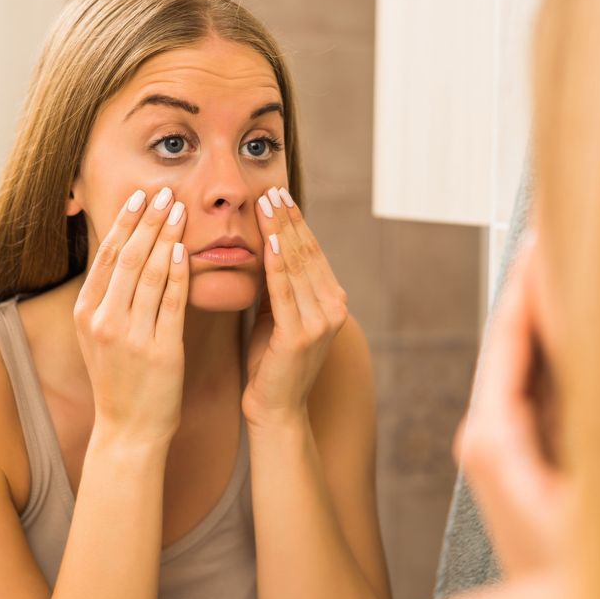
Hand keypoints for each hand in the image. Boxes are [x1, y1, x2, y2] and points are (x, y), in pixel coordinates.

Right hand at [73, 187, 189, 443]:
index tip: (142, 195)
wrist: (129, 429)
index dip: (126, 222)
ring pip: (149, 274)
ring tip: (180, 209)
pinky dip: (178, 274)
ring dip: (166, 236)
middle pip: (128, 257)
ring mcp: (130, 337)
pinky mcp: (159, 351)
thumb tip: (125, 250)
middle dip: (148, 220)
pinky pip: (171, 304)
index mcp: (87, 313)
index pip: (107, 255)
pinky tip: (186, 251)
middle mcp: (104, 321)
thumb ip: (110, 296)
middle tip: (166, 191)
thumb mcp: (101, 335)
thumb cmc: (121, 379)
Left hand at [242, 186, 348, 426]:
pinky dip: (276, 264)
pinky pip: (284, 291)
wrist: (275, 410)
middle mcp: (333, 307)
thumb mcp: (277, 315)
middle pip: (307, 253)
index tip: (278, 194)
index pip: (311, 251)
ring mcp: (320, 322)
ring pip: (297, 266)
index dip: (295, 221)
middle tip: (271, 188)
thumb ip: (279, 285)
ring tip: (267, 204)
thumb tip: (266, 245)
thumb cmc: (271, 363)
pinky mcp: (300, 335)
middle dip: (287, 218)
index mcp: (331, 301)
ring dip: (280, 231)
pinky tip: (268, 241)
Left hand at [454, 232, 569, 577]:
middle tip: (555, 228)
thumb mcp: (574, 482)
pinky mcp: (526, 449)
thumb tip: (561, 362)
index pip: (509, 337)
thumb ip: (567, 418)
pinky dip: (558, 345)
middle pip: (514, 339)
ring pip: (529, 357)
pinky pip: (541, 384)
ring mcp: (507, 439)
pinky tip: (576, 314)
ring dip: (548, 308)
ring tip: (564, 254)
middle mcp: (490, 431)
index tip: (541, 234)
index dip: (527, 283)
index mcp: (494, 434)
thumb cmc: (569, 564)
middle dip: (536, 284)